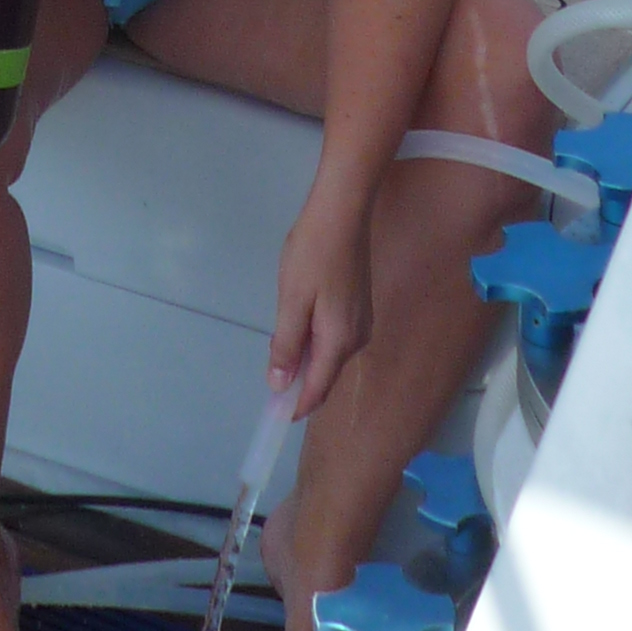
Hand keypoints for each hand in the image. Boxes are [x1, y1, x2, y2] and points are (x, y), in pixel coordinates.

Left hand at [266, 182, 372, 416]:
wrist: (341, 214)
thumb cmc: (312, 255)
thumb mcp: (292, 302)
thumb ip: (286, 346)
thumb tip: (280, 385)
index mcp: (339, 342)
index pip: (317, 389)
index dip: (296, 405)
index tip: (274, 416)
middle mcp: (357, 339)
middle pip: (324, 373)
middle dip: (298, 379)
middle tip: (270, 366)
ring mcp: (361, 322)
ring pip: (329, 354)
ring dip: (305, 357)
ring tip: (281, 338)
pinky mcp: (359, 307)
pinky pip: (334, 337)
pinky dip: (315, 340)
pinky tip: (299, 321)